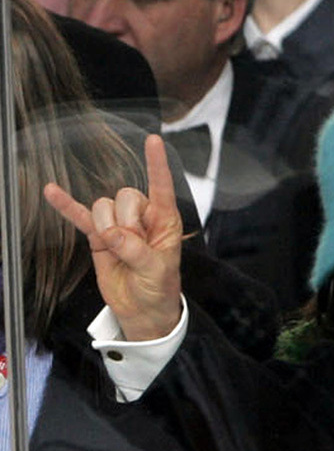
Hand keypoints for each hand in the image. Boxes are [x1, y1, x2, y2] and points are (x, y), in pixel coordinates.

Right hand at [43, 134, 183, 339]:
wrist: (143, 309)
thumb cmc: (159, 286)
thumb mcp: (157, 270)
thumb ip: (137, 250)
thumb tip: (112, 234)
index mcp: (164, 219)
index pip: (161, 186)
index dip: (157, 165)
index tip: (154, 141)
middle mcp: (142, 216)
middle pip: (126, 196)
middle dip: (126, 221)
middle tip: (133, 246)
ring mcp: (117, 225)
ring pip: (103, 206)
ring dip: (106, 227)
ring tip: (117, 248)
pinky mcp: (97, 237)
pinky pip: (80, 217)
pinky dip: (67, 206)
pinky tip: (52, 191)